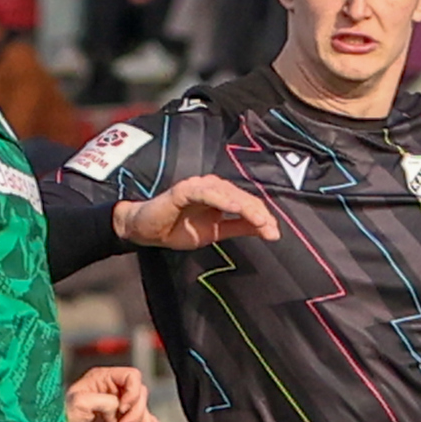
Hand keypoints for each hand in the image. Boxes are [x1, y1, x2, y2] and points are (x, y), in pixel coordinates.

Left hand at [64, 363, 161, 421]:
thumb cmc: (62, 417)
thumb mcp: (82, 403)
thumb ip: (106, 401)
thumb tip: (119, 409)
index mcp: (102, 377)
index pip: (132, 376)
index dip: (133, 392)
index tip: (122, 409)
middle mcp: (111, 387)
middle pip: (139, 393)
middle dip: (136, 412)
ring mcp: (115, 403)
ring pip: (141, 408)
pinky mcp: (116, 418)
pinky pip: (138, 418)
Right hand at [114, 174, 281, 249]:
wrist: (146, 231)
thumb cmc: (176, 229)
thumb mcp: (215, 233)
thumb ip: (238, 228)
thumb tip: (266, 230)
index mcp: (220, 197)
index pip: (247, 203)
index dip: (262, 217)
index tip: (274, 234)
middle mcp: (212, 188)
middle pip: (242, 196)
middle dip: (258, 213)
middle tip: (271, 229)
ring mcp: (198, 187)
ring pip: (228, 192)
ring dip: (244, 205)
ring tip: (259, 219)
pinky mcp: (183, 190)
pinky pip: (205, 192)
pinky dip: (221, 198)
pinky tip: (234, 207)